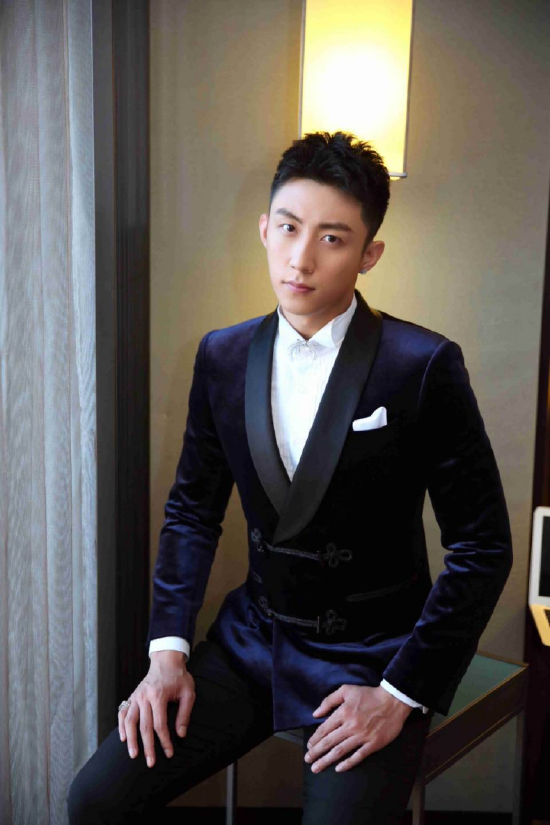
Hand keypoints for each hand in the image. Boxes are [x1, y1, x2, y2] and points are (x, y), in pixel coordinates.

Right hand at [118, 651, 194, 767]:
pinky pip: (123, 712)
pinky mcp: (132, 696)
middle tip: (150, 762)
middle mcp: (144, 696)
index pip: (160, 724)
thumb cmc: (179, 677)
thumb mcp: (188, 693)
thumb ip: (184, 714)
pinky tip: (123, 737)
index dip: (164, 741)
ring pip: (130, 721)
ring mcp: (136, 696)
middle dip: (147, 746)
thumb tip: (180, 734)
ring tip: (133, 754)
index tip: (169, 753)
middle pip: (144, 726)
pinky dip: (121, 725)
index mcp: (158, 695)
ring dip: (131, 739)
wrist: (166, 660)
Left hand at [304, 684, 411, 773]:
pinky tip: (338, 768)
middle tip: (308, 760)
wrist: (392, 700)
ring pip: (340, 751)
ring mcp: (362, 736)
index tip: (309, 746)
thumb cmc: (368, 694)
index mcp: (343, 713)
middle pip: (329, 742)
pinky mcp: (373, 744)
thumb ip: (329, 701)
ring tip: (317, 767)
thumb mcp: (346, 690)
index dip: (315, 739)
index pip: (324, 729)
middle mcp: (350, 726)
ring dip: (326, 760)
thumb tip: (316, 714)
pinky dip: (347, 763)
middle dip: (316, 752)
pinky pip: (358, 756)